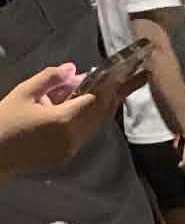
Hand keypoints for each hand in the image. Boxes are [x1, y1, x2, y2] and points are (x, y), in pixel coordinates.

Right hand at [0, 66, 130, 175]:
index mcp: (63, 120)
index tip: (121, 73)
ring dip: (106, 107)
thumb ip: (50, 78)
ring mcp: (72, 149)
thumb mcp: (24, 92)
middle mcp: (73, 137)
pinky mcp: (68, 155)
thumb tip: (73, 68)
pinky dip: (93, 118)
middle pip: (102, 114)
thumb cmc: (5, 120)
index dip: (109, 85)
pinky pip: (87, 133)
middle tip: (133, 79)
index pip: (95, 100)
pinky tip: (94, 106)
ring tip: (118, 90)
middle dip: (116, 95)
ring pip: (96, 125)